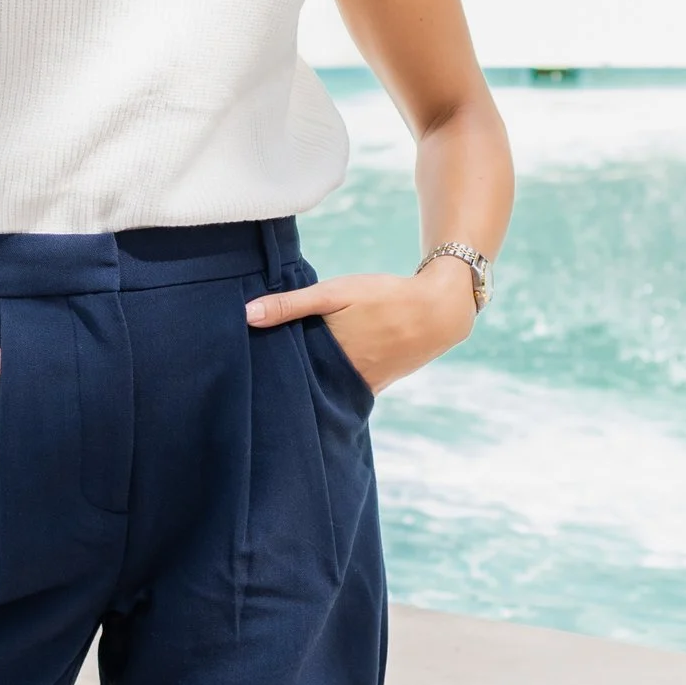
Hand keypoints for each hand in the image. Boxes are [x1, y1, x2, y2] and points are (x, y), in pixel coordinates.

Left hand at [244, 260, 481, 394]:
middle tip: (256, 372)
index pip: (285, 371)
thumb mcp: (336, 293)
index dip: (266, 368)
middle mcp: (342, 380)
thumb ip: (291, 304)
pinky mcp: (374, 387)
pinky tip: (317, 376)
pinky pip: (343, 391)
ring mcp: (360, 387)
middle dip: (282, 379)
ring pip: (322, 390)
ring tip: (281, 375)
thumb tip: (246, 315)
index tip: (245, 364)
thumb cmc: (384, 297)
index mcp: (328, 357)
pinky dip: (329, 386)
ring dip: (306, 384)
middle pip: (302, 384)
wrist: (439, 311)